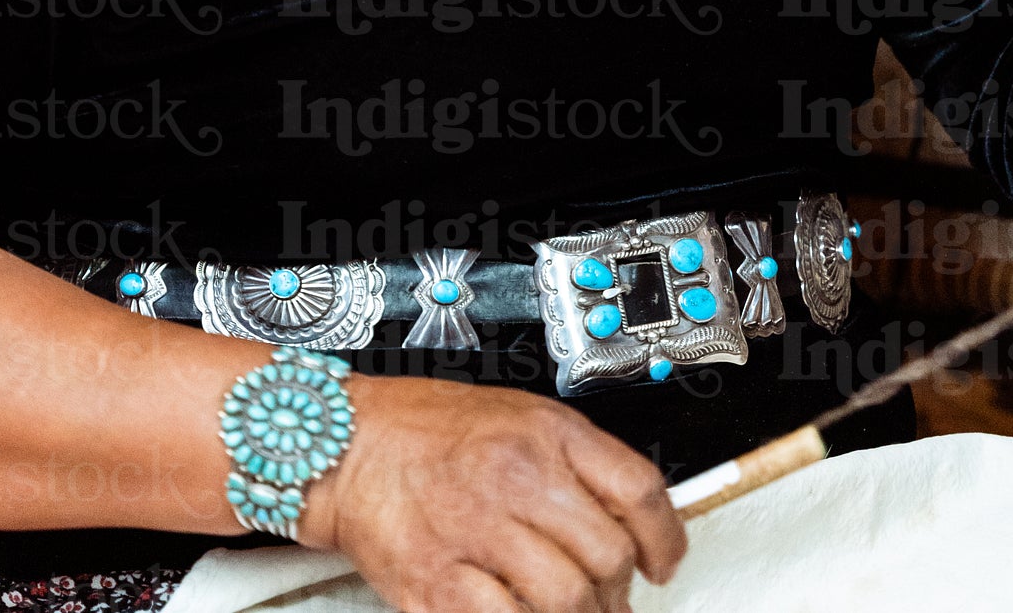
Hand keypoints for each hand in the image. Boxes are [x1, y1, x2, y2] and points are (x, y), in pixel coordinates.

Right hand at [298, 373, 686, 612]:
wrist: (347, 444)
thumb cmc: (428, 430)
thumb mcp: (520, 418)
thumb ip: (576, 462)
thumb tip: (629, 524)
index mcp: (545, 432)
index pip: (637, 490)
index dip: (665, 538)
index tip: (663, 563)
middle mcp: (516, 476)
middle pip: (607, 557)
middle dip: (616, 593)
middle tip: (607, 599)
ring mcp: (476, 530)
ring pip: (567, 601)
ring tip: (567, 612)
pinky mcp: (437, 582)